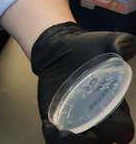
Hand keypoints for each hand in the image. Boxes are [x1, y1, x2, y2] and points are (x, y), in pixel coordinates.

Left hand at [31, 22, 135, 143]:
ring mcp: (78, 122)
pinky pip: (57, 139)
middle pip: (100, 143)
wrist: (59, 46)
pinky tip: (50, 130)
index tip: (100, 124)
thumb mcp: (106, 41)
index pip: (121, 130)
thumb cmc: (87, 48)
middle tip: (71, 135)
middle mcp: (98, 120)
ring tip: (59, 134)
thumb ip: (121, 43)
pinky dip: (54, 140)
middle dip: (89, 143)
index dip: (113, 131)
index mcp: (115, 108)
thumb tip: (123, 52)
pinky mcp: (58, 120)